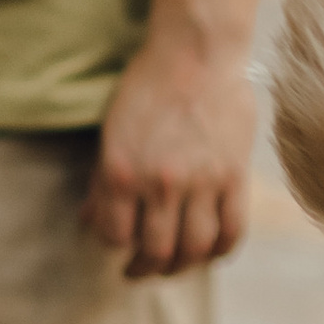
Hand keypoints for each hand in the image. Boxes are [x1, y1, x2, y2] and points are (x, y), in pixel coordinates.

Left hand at [84, 35, 257, 276]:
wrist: (196, 54)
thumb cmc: (147, 88)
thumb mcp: (112, 131)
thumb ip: (101, 180)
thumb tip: (88, 220)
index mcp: (121, 170)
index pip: (115, 235)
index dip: (116, 245)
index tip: (122, 244)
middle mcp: (160, 182)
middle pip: (156, 251)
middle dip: (148, 267)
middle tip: (145, 269)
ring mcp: (200, 181)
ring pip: (194, 248)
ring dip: (184, 265)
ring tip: (178, 264)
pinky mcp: (234, 176)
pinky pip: (232, 230)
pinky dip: (221, 250)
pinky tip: (212, 251)